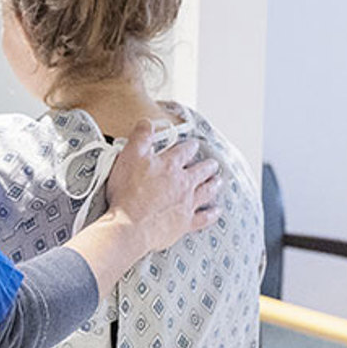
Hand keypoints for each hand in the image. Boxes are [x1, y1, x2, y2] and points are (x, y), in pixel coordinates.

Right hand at [100, 121, 221, 254]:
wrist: (131, 225)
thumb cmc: (128, 191)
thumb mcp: (130, 156)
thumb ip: (140, 137)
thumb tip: (147, 122)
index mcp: (170, 165)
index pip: (184, 151)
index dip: (190, 146)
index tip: (193, 145)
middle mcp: (183, 183)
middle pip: (201, 171)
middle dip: (207, 166)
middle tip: (212, 164)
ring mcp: (186, 203)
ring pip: (206, 191)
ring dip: (213, 185)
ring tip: (218, 181)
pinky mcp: (185, 223)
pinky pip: (204, 218)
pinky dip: (212, 214)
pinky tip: (216, 211)